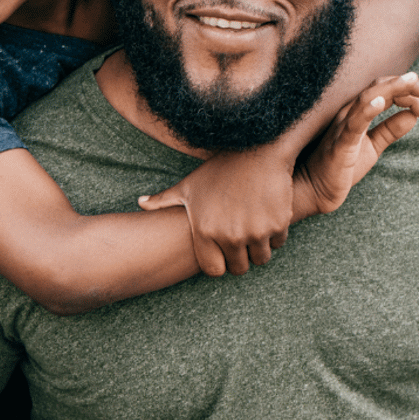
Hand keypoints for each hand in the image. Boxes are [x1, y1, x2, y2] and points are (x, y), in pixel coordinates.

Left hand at [141, 148, 294, 275]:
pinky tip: (268, 217)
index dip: (218, 264)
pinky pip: (278, 243)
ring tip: (254, 229)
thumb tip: (140, 203)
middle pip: (239, 268)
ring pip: (260, 259)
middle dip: (240, 259)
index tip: (222, 254)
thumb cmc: (219, 169)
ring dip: (258, 248)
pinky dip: (275, 235)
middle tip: (241, 243)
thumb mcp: (188, 185)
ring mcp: (256, 232)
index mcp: (205, 231)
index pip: (213, 270)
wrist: (258, 149)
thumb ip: (163, 200)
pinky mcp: (278, 224)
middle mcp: (230, 236)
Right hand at [295, 72, 418, 216]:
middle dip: (408, 85)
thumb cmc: (340, 168)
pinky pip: (354, 123)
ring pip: (368, 98)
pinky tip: (381, 102)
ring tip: (414, 82)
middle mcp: (349, 113)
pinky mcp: (340, 144)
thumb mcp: (373, 146)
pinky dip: (367, 110)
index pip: (385, 90)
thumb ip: (390, 130)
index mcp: (357, 113)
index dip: (410, 91)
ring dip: (393, 88)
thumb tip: (413, 115)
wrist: (315, 192)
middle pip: (380, 87)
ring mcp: (342, 127)